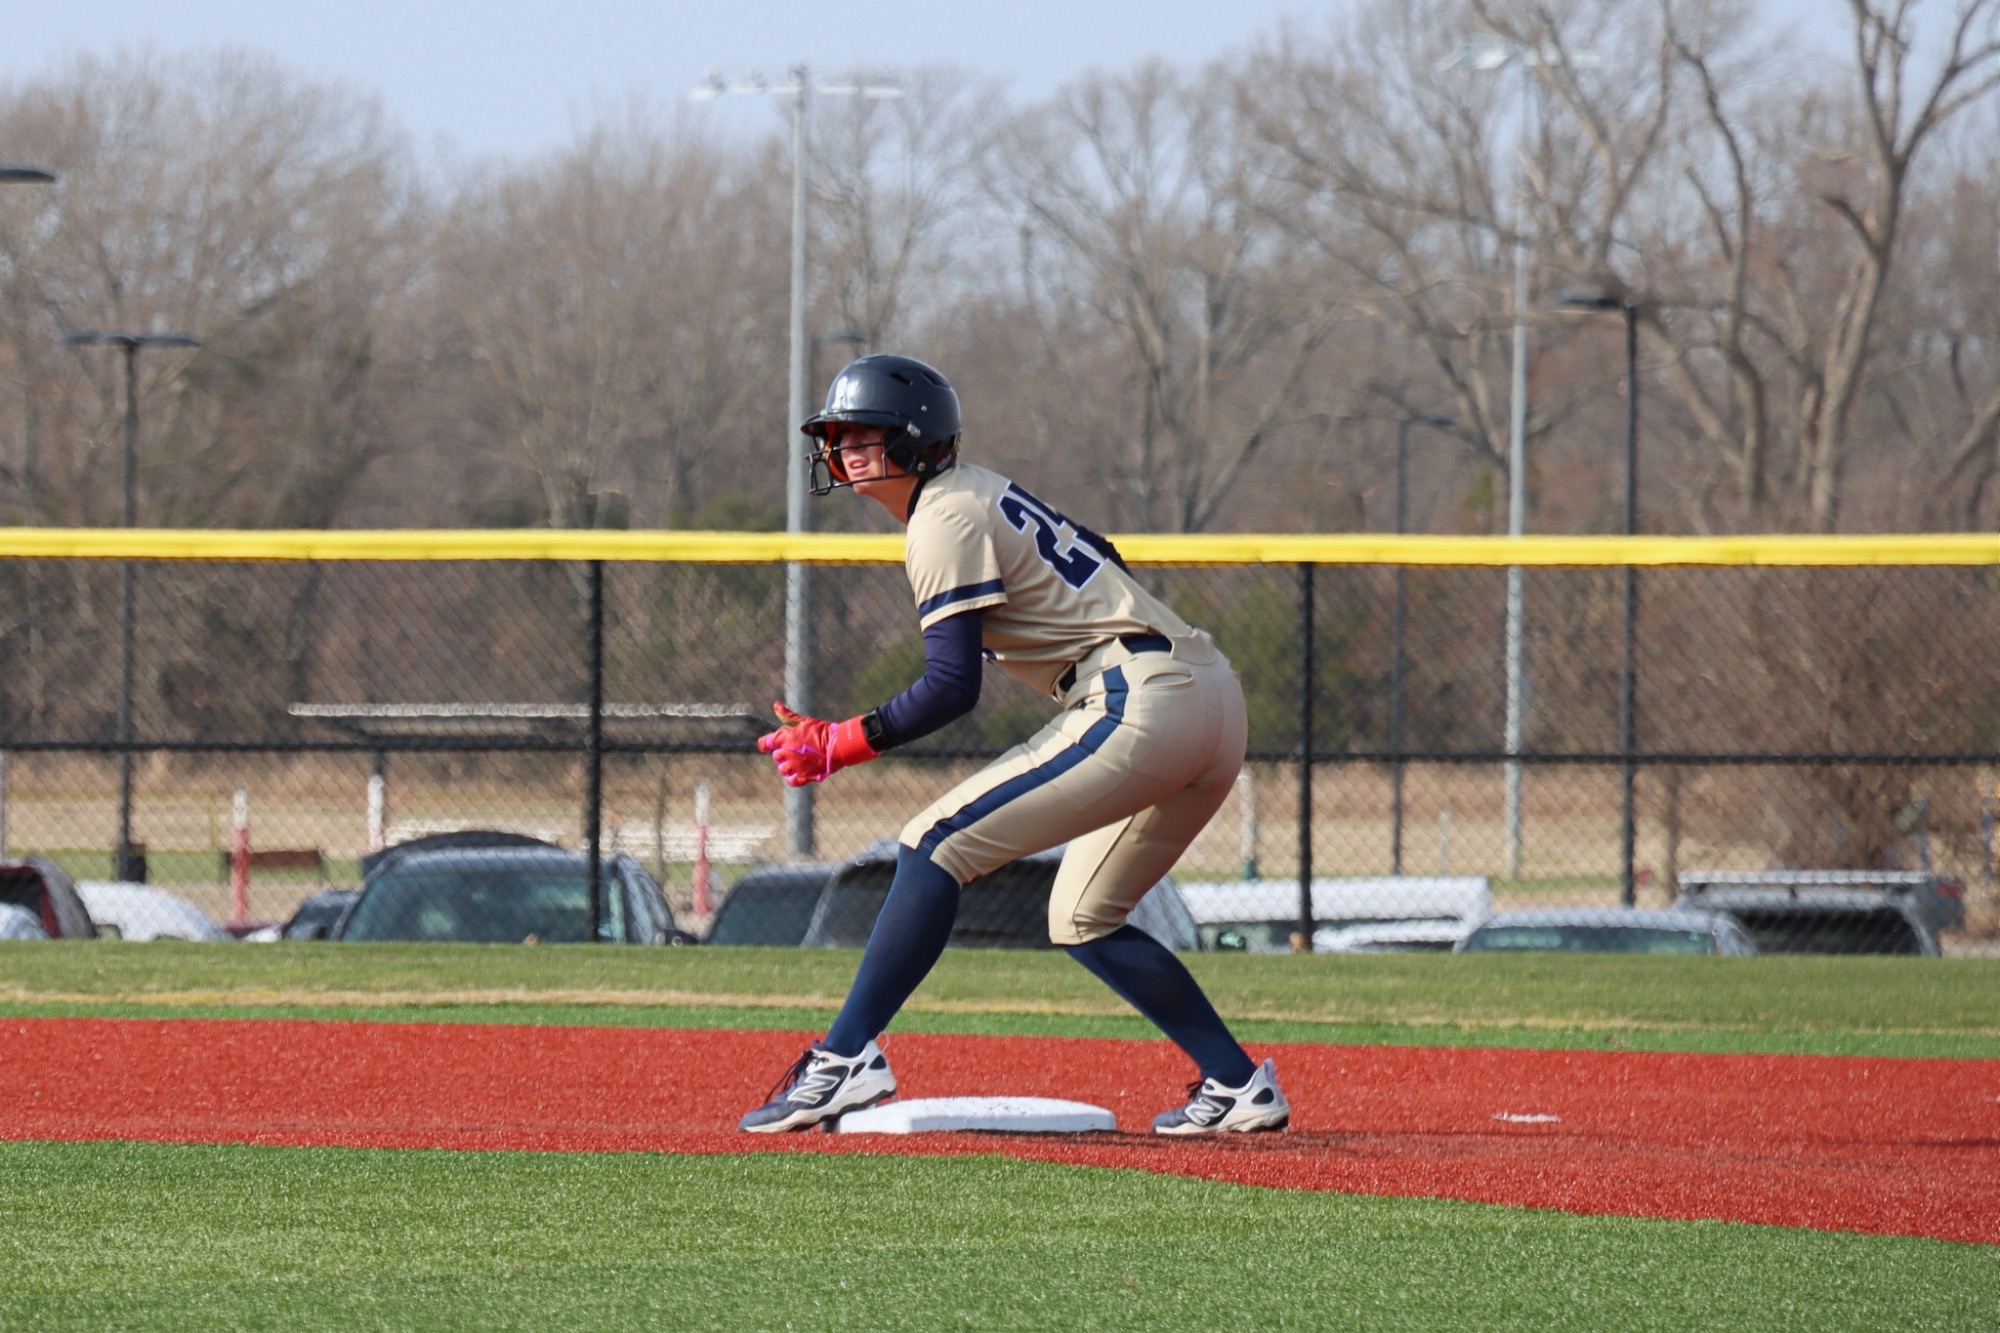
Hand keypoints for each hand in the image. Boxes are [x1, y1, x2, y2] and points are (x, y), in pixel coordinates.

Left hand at [757, 702, 877, 786]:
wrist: (837, 746)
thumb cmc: (821, 731)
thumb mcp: (804, 721)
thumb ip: (787, 715)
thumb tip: (776, 704)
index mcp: (786, 739)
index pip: (766, 743)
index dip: (765, 744)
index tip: (767, 745)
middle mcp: (787, 754)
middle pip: (776, 757)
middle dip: (782, 753)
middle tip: (793, 750)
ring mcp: (795, 766)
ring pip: (782, 769)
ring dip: (787, 766)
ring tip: (797, 762)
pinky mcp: (804, 776)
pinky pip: (792, 781)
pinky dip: (792, 778)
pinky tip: (798, 773)